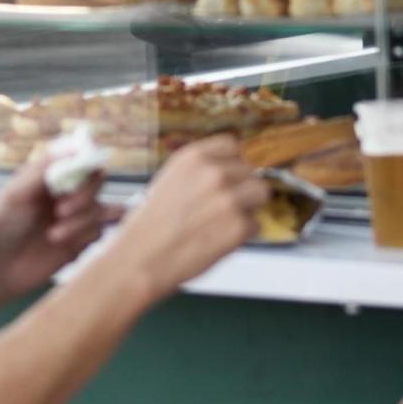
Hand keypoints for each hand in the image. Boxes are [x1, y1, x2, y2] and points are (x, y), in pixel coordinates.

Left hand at [0, 153, 115, 315]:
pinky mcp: (81, 241)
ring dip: (83, 219)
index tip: (80, 171)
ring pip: (104, 207)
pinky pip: (99, 231)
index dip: (87, 160)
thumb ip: (45, 168)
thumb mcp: (17, 192)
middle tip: (61, 210)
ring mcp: (77, 217)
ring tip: (54, 234)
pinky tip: (60, 243)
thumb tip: (75, 148)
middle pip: (98, 180)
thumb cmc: (1, 226)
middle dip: (85, 194)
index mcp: (52, 177)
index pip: (82, 158)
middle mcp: (68, 193)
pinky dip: (82, 234)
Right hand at [107, 135, 268, 295]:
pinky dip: (243, 235)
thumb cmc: (152, 224)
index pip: (233, 145)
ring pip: (261, 194)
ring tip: (224, 222)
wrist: (141, 258)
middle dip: (241, 189)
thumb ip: (201, 170)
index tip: (228, 177)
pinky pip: (256, 224)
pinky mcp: (239, 226)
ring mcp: (229, 198)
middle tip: (221, 208)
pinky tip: (219, 240)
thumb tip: (229, 167)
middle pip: (251, 171)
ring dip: (248, 208)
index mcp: (195, 156)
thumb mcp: (171, 179)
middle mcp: (214, 172)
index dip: (232, 164)